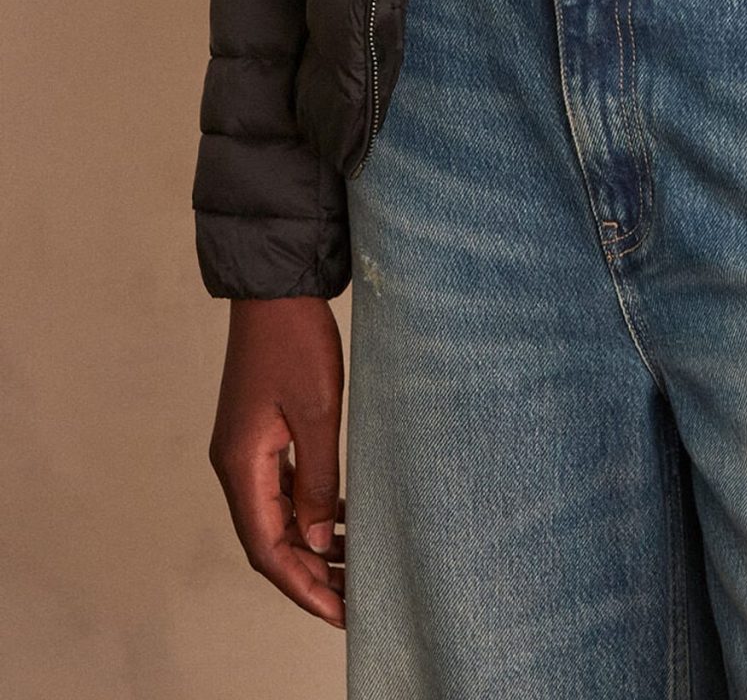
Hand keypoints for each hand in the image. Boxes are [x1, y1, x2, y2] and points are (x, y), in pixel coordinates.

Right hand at [209, 297, 345, 627]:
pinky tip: (342, 515)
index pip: (267, 549)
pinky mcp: (261, 433)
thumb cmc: (295, 340)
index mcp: (241, 465)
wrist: (276, 286)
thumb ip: (317, 478)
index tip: (340, 612)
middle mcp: (236, 464)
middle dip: (311, 573)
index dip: (303, 585)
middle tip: (356, 598)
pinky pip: (283, 488)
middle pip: (270, 539)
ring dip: (313, 543)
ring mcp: (247, 449)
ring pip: (278, 516)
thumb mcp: (316, 411)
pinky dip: (311, 510)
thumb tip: (317, 540)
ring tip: (356, 564)